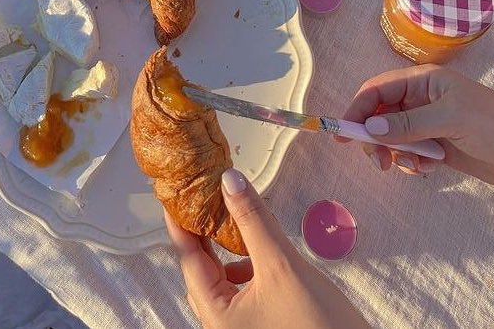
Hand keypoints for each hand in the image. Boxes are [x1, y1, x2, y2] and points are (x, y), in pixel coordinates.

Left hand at [165, 169, 368, 328]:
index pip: (189, 260)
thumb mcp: (281, 264)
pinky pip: (241, 290)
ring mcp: (241, 328)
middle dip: (205, 232)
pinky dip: (245, 264)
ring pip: (222, 279)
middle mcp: (221, 326)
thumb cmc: (319, 325)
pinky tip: (259, 250)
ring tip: (234, 217)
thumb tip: (229, 180)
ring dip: (226, 248)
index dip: (182, 223)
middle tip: (204, 194)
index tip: (175, 192)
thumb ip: (253, 220)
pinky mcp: (260, 326)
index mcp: (216, 317)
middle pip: (202, 270)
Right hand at [340, 64, 493, 187]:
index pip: (377, 90)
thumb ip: (407, 123)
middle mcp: (422, 99)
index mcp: (423, 80)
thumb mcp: (448, 118)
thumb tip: (368, 129)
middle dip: (375, 137)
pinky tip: (430, 169)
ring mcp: (429, 123)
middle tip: (380, 161)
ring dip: (396, 153)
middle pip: (380, 115)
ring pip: (393, 137)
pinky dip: (412, 163)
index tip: (343, 134)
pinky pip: (410, 153)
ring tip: (414, 166)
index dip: (358, 109)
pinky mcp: (438, 146)